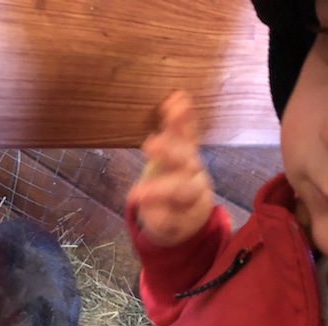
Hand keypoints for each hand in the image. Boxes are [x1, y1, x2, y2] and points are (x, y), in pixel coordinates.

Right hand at [127, 90, 214, 245]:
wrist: (187, 211)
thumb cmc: (170, 219)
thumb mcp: (165, 227)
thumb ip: (158, 218)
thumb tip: (137, 201)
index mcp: (189, 199)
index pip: (173, 195)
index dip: (154, 194)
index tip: (134, 195)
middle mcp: (194, 177)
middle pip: (184, 165)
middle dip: (168, 154)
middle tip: (150, 145)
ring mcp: (191, 160)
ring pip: (187, 143)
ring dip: (179, 126)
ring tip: (173, 108)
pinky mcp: (187, 148)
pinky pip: (186, 131)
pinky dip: (183, 116)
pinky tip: (178, 97)